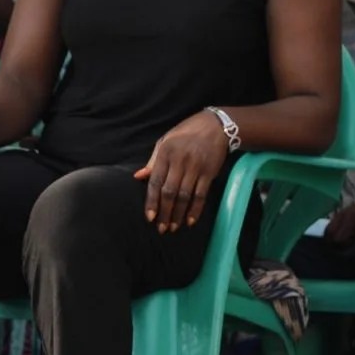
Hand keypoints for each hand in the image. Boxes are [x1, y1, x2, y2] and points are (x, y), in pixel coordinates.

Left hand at [133, 112, 231, 232]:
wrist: (216, 125)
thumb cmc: (186, 133)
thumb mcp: (165, 141)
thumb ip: (153, 161)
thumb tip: (138, 177)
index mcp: (165, 154)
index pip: (155, 182)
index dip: (151, 201)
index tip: (149, 217)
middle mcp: (180, 162)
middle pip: (169, 192)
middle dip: (164, 212)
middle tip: (161, 228)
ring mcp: (195, 168)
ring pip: (184, 196)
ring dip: (178, 214)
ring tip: (173, 227)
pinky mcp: (209, 173)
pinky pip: (201, 194)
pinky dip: (195, 209)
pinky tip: (190, 221)